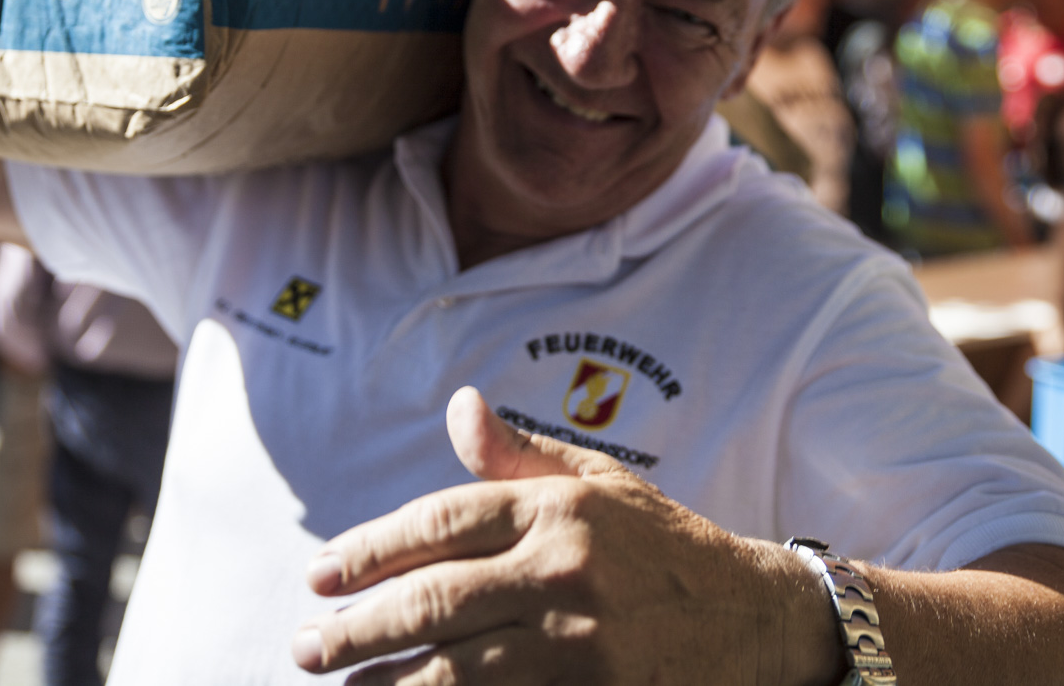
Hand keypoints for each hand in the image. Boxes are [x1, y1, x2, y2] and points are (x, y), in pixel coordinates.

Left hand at [291, 387, 843, 684]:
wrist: (756, 618)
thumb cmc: (663, 545)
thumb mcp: (601, 484)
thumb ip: (521, 454)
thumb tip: (458, 404)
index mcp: (559, 508)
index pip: (439, 523)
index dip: (367, 550)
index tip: (319, 575)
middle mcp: (564, 569)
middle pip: (433, 601)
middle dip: (356, 629)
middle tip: (307, 645)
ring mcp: (580, 642)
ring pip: (455, 671)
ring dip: (386, 683)